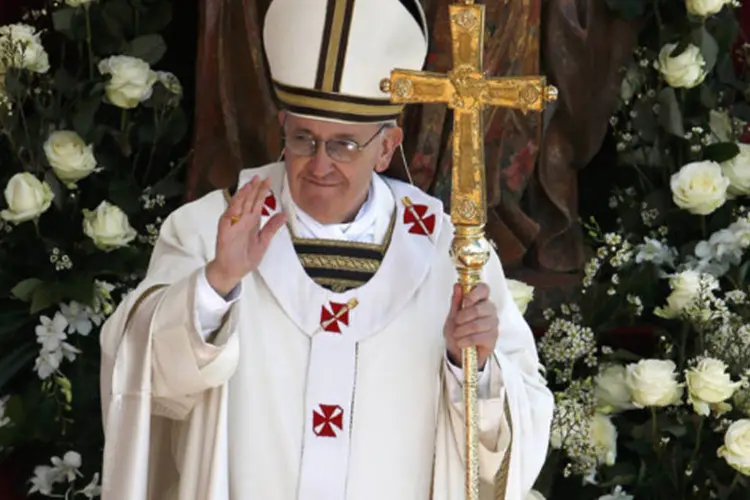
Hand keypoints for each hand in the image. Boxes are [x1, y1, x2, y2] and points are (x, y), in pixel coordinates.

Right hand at [206, 176, 286, 295]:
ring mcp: (233, 225)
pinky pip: (227, 219)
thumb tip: (283, 214)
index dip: (262, 192)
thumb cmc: (247, 256)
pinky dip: (231, 211)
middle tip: (258, 177)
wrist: (234, 271)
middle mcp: (242, 220)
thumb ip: (272, 227)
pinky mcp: (224, 232)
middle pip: (248, 201)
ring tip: (248, 186)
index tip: (268, 180)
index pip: (257, 203)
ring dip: (241, 196)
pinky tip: (237, 204)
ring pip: (236, 207)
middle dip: (253, 189)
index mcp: (252, 221)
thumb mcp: (264, 241)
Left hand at [443, 283, 498, 369]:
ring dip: (463, 330)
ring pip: (478, 324)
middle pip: (480, 308)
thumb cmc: (457, 330)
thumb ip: (456, 301)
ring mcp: (493, 324)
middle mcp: (490, 310)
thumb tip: (457, 285)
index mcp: (480, 300)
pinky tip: (461, 343)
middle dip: (464, 316)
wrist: (458, 351)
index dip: (474, 294)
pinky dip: (467, 340)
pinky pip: (480, 337)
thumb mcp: (453, 315)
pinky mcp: (493, 338)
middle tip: (456, 322)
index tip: (465, 302)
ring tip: (457, 334)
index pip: (484, 289)